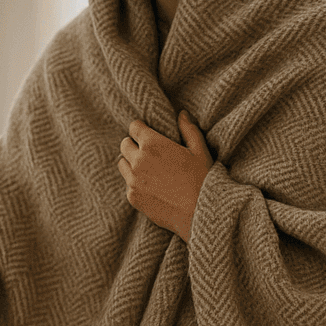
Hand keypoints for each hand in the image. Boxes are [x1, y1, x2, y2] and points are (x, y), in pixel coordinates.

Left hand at [116, 111, 212, 242]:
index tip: (147, 133)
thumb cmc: (203, 179)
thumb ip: (188, 129)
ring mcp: (133, 180)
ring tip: (148, 168)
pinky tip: (152, 186)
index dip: (141, 129)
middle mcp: (138, 160)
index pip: (134, 127)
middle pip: (124, 145)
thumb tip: (182, 113)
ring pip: (122, 164)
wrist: (199, 212)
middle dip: (134, 145)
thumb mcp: (199, 150)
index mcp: (152, 144)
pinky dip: (136, 183)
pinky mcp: (133, 197)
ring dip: (131, 163)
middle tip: (148, 151)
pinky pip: (128, 184)